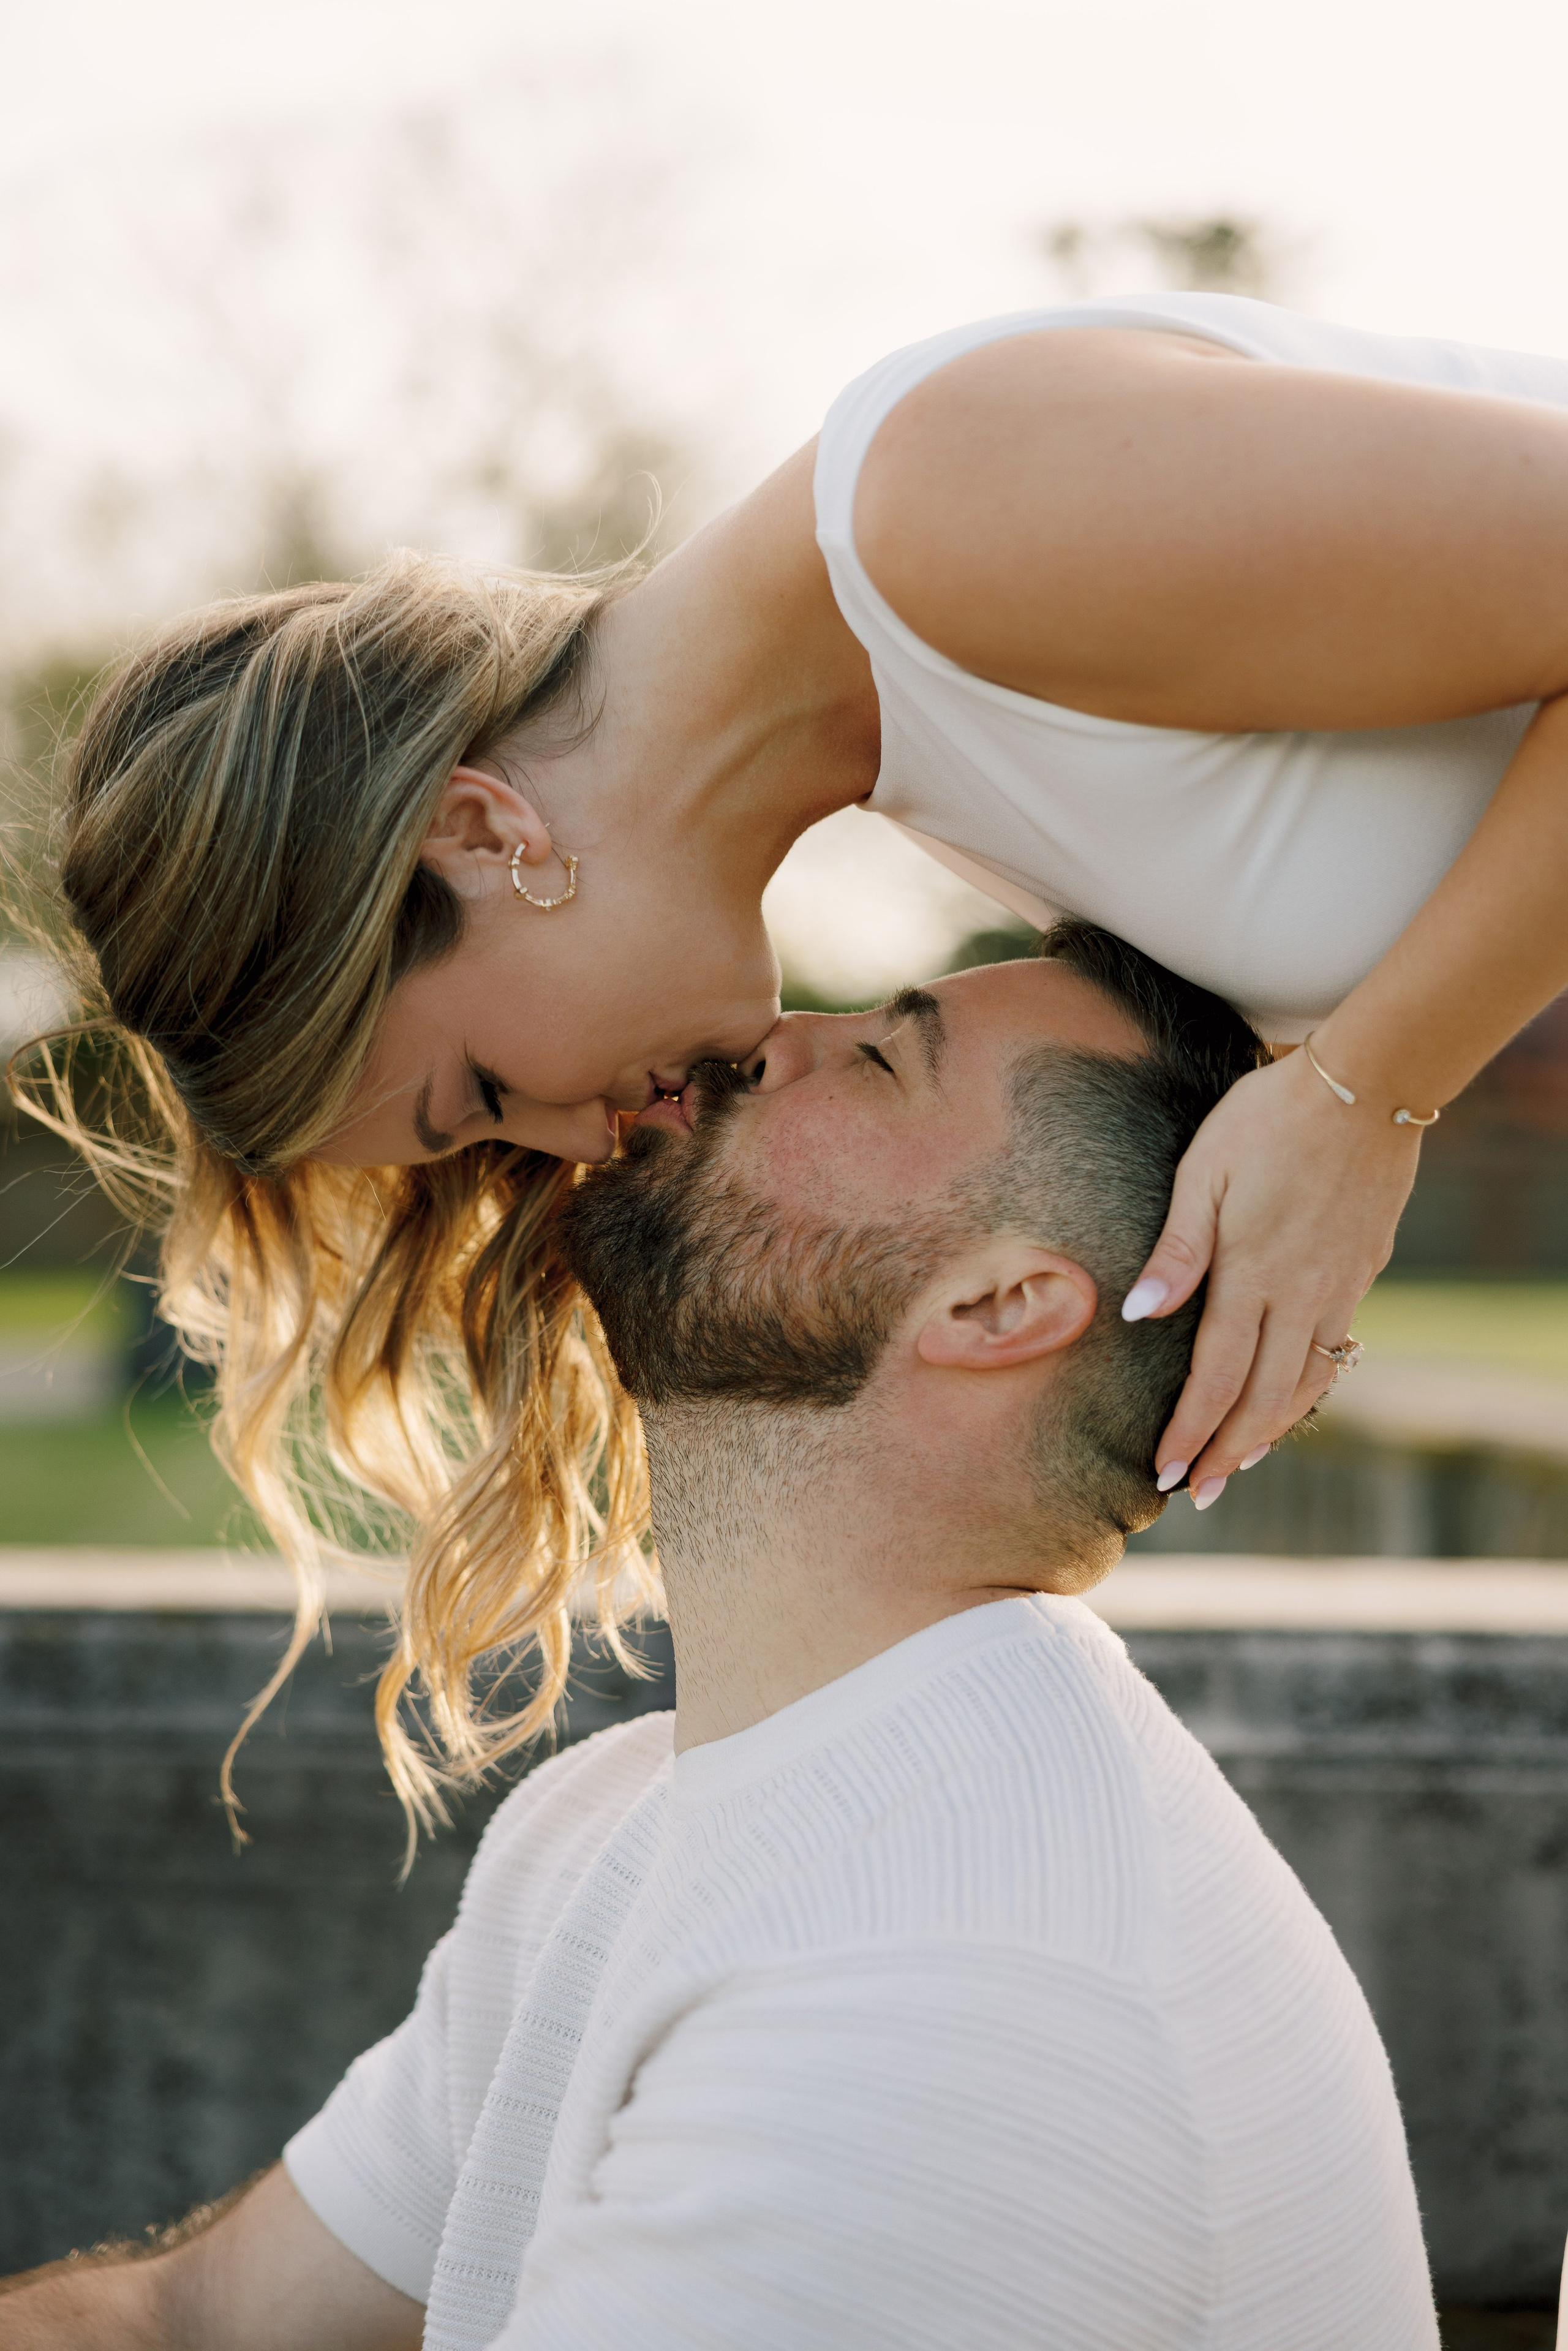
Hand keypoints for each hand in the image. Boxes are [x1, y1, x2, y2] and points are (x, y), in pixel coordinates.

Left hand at [1124, 1046, 1422, 1507]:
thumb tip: (1138, 1313)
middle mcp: (1301, 1293)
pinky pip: (1334, 1351)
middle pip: (1264, 1398)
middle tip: (1197, 1492)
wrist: (1366, 1086)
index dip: (1191, 1429)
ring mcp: (1340, 1287)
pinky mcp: (1363, 1272)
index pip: (1217, 1374)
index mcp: (1253, 1272)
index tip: (1165, 1470)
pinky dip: (1308, 1390)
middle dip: (1228, 1451)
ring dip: (1270, 1431)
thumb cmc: (1268, 1119)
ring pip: (1306, 1383)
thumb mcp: (1205, 1170)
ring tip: (1239, 1464)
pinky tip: (1291, 1399)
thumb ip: (1176, 1247)